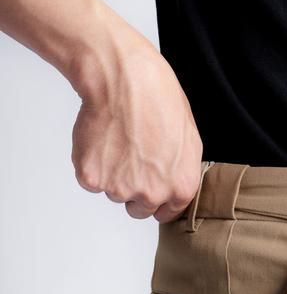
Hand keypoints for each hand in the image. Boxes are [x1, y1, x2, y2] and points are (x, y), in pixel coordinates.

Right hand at [71, 39, 202, 221]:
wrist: (125, 81)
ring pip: (113, 192)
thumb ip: (181, 171)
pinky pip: (90, 180)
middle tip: (131, 157)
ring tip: (119, 140)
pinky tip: (102, 140)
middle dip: (134, 189)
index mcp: (181, 187)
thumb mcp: (189, 139)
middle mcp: (153, 193)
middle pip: (138, 208)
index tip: (150, 188)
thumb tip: (175, 182)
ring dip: (113, 173)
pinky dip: (91, 164)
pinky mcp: (93, 178)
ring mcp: (120, 188)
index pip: (167, 213)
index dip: (157, 200)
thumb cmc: (159, 102)